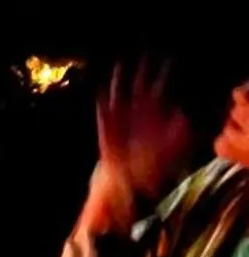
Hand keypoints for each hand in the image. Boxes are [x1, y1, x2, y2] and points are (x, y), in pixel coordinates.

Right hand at [96, 61, 193, 210]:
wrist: (126, 179)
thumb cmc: (151, 165)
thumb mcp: (172, 149)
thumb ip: (179, 133)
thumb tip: (181, 116)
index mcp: (155, 112)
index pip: (160, 86)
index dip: (165, 72)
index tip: (170, 58)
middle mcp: (137, 110)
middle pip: (140, 83)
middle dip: (143, 67)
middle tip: (146, 50)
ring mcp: (120, 117)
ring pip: (120, 92)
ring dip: (120, 78)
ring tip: (121, 64)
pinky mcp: (106, 127)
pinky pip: (103, 110)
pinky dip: (103, 100)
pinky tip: (102, 88)